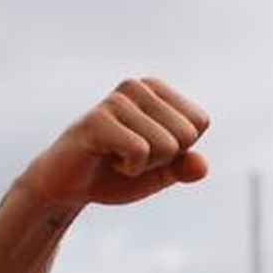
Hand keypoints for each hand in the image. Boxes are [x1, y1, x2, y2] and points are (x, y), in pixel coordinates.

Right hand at [18, 79, 209, 214]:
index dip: (179, 150)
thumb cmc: (116, 173)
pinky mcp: (98, 119)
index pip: (199, 122)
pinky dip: (130, 169)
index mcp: (156, 90)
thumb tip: (202, 165)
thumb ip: (184, 167)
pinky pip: (141, 152)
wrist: (71, 185)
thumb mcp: (160, 173)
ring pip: (167, 146)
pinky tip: (107, 159)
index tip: (149, 150)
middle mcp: (137, 86)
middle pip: (186, 135)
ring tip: (117, 157)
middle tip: (131, 156)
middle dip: (164, 159)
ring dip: (144, 165)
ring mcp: (116, 100)